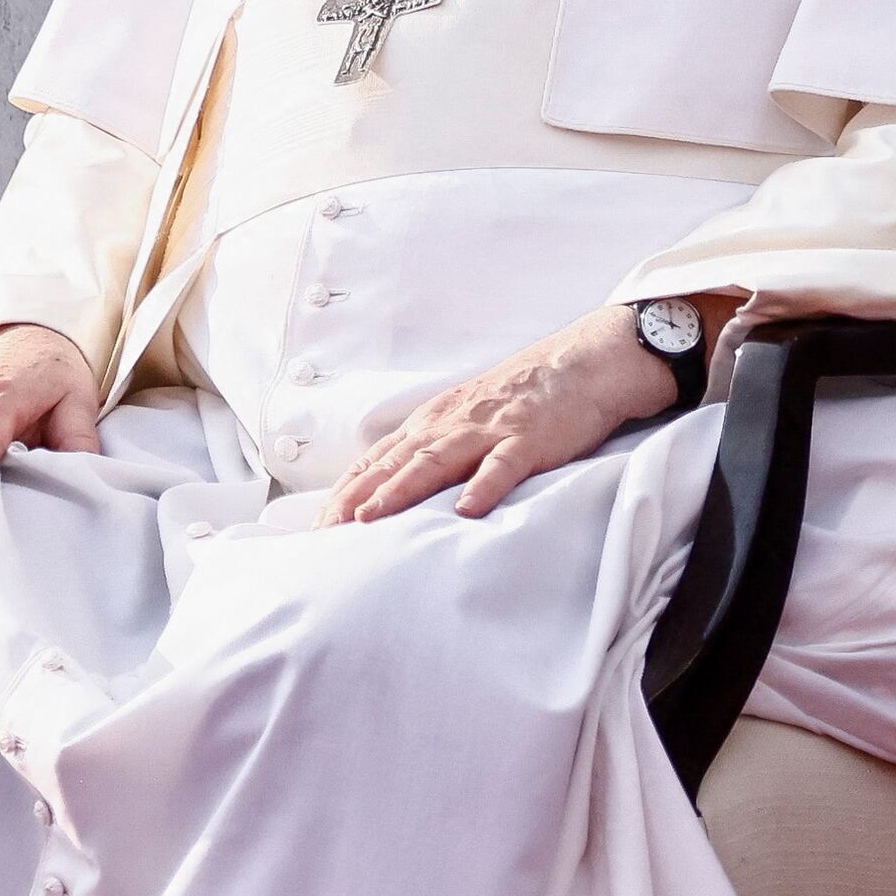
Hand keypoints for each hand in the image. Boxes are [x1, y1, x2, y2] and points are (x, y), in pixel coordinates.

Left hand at [321, 301, 698, 524]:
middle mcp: (450, 425)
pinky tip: (468, 508)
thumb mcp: (467, 419)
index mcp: (433, 422)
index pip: (377, 460)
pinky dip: (484, 486)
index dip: (344, 491)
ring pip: (435, 462)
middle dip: (354, 498)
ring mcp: (487, 431)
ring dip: (400, 489)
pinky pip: (502, 465)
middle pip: (393, 464)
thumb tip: (398, 487)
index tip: (315, 525)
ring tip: (372, 517)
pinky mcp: (527, 438)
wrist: (580, 363)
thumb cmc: (524, 397)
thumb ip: (434, 449)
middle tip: (324, 532)